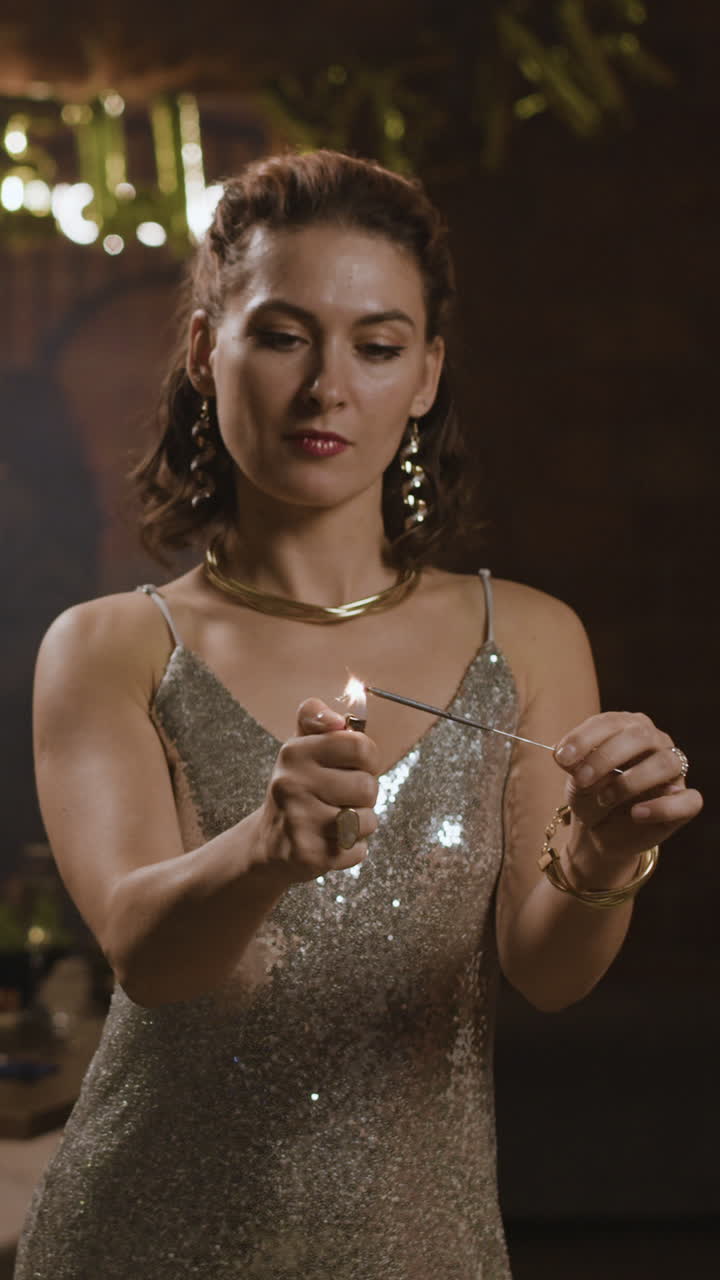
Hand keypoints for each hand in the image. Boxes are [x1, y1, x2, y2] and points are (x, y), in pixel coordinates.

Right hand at [257, 697, 378, 883]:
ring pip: (366, 820)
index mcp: (295, 752)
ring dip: (360, 824)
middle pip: (368, 786)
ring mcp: (299, 820)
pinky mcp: (308, 854)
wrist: (269, 843)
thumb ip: (316, 717)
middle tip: (341, 797)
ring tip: (335, 820)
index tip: (353, 765)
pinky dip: (351, 849)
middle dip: (363, 795)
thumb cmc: (297, 789)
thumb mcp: (301, 745)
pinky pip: (358, 850)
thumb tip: (337, 718)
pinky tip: (329, 842)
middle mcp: (292, 784)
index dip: (367, 758)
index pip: (360, 746)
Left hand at [553, 711, 702, 864]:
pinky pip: (688, 800)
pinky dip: (661, 807)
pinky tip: (636, 814)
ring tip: (604, 798)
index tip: (561, 758)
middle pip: (640, 736)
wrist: (598, 831)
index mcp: (628, 727)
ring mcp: (673, 772)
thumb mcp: (576, 778)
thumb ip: (574, 764)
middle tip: (581, 780)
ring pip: (666, 763)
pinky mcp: (684, 802)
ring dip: (630, 781)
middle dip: (605, 757)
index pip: (612, 722)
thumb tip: (564, 755)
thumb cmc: (589, 794)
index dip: (585, 738)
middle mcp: (655, 742)